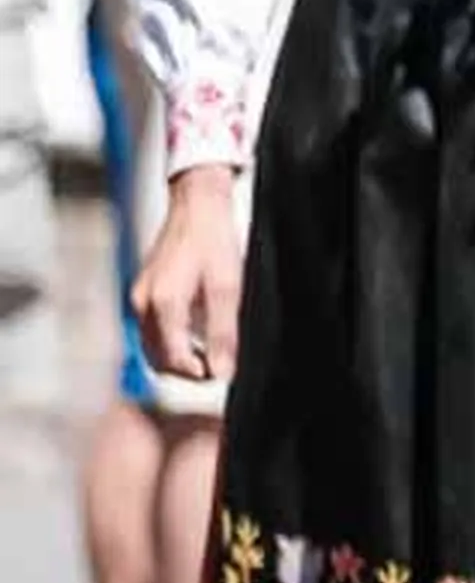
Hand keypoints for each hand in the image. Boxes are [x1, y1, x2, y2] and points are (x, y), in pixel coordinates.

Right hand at [132, 168, 243, 383]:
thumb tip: (223, 372)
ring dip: (178, 358)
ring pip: (152, 347)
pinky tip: (196, 336)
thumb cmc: (213, 240)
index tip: (221, 375)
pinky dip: (171, 342)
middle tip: (218, 367)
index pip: (173, 359)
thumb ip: (223, 332)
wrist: (196, 207)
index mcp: (163, 303)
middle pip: (159, 358)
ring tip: (211, 354)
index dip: (198, 374)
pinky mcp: (142, 294)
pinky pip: (151, 331)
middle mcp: (143, 303)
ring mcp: (139, 298)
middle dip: (187, 370)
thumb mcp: (228, 286)